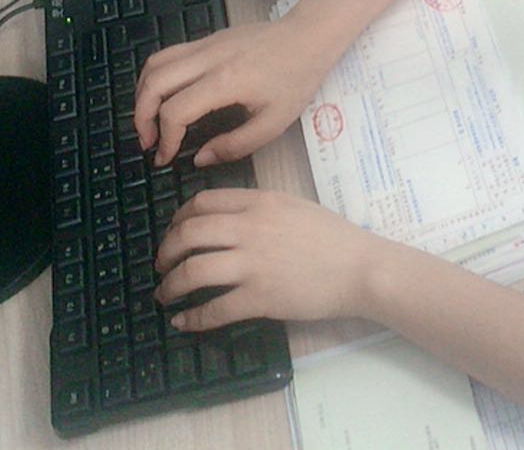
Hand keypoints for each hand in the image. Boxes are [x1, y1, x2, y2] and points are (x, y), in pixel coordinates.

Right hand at [133, 20, 326, 166]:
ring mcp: (204, 44)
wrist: (308, 36)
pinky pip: (168, 55)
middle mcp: (208, 59)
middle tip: (148, 142)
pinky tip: (164, 96)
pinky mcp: (206, 39)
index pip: (175, 111)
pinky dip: (155, 77)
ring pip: (154, 64)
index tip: (166, 157)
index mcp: (225, 82)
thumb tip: (200, 158)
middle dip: (141, 117)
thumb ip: (235, 145)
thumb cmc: (296, 79)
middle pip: (154, 84)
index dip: (165, 139)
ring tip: (149, 120)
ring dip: (142, 94)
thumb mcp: (274, 123)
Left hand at [154, 189, 385, 329]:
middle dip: (166, 251)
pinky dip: (193, 317)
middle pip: (188, 234)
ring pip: (193, 271)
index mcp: (258, 202)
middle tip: (161, 265)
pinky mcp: (261, 297)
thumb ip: (259, 208)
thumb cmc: (334, 238)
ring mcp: (254, 264)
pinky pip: (215, 309)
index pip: (201, 202)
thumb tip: (226, 219)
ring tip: (165, 294)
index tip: (173, 232)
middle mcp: (250, 228)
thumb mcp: (293, 206)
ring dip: (171, 285)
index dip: (178, 218)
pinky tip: (184, 322)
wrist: (362, 268)